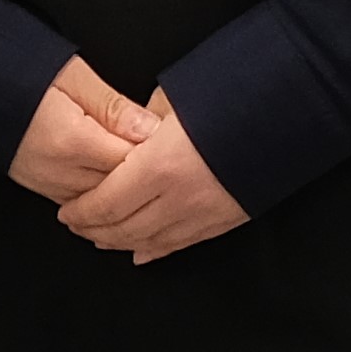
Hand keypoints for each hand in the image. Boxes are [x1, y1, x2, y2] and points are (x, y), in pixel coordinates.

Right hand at [6, 56, 153, 202]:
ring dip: (125, 188)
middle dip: (145, 174)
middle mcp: (62, 172)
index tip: (172, 142)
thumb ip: (114, 106)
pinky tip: (117, 184)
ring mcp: (52, 186)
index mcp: (73, 141)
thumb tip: (151, 128)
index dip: (156, 153)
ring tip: (144, 171)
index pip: (131, 161)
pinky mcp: (45, 191)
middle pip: (121, 187)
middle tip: (166, 158)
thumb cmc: (21, 74)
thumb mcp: (73, 77)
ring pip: (105, 203)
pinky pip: (86, 205)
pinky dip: (104, 196)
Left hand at [53, 95, 248, 262]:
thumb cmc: (228, 98)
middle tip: (76, 226)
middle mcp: (178, 199)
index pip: (107, 202)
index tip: (66, 211)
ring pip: (150, 242)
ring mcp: (202, 215)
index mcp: (159, 166)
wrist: (285, 115)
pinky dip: (155, 250)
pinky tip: (141, 253)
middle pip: (124, 228)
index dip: (82, 212)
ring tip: (100, 239)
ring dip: (121, 243)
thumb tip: (127, 133)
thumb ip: (143, 123)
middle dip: (95, 230)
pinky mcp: (223, 221)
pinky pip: (180, 244)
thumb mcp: (174, 100)